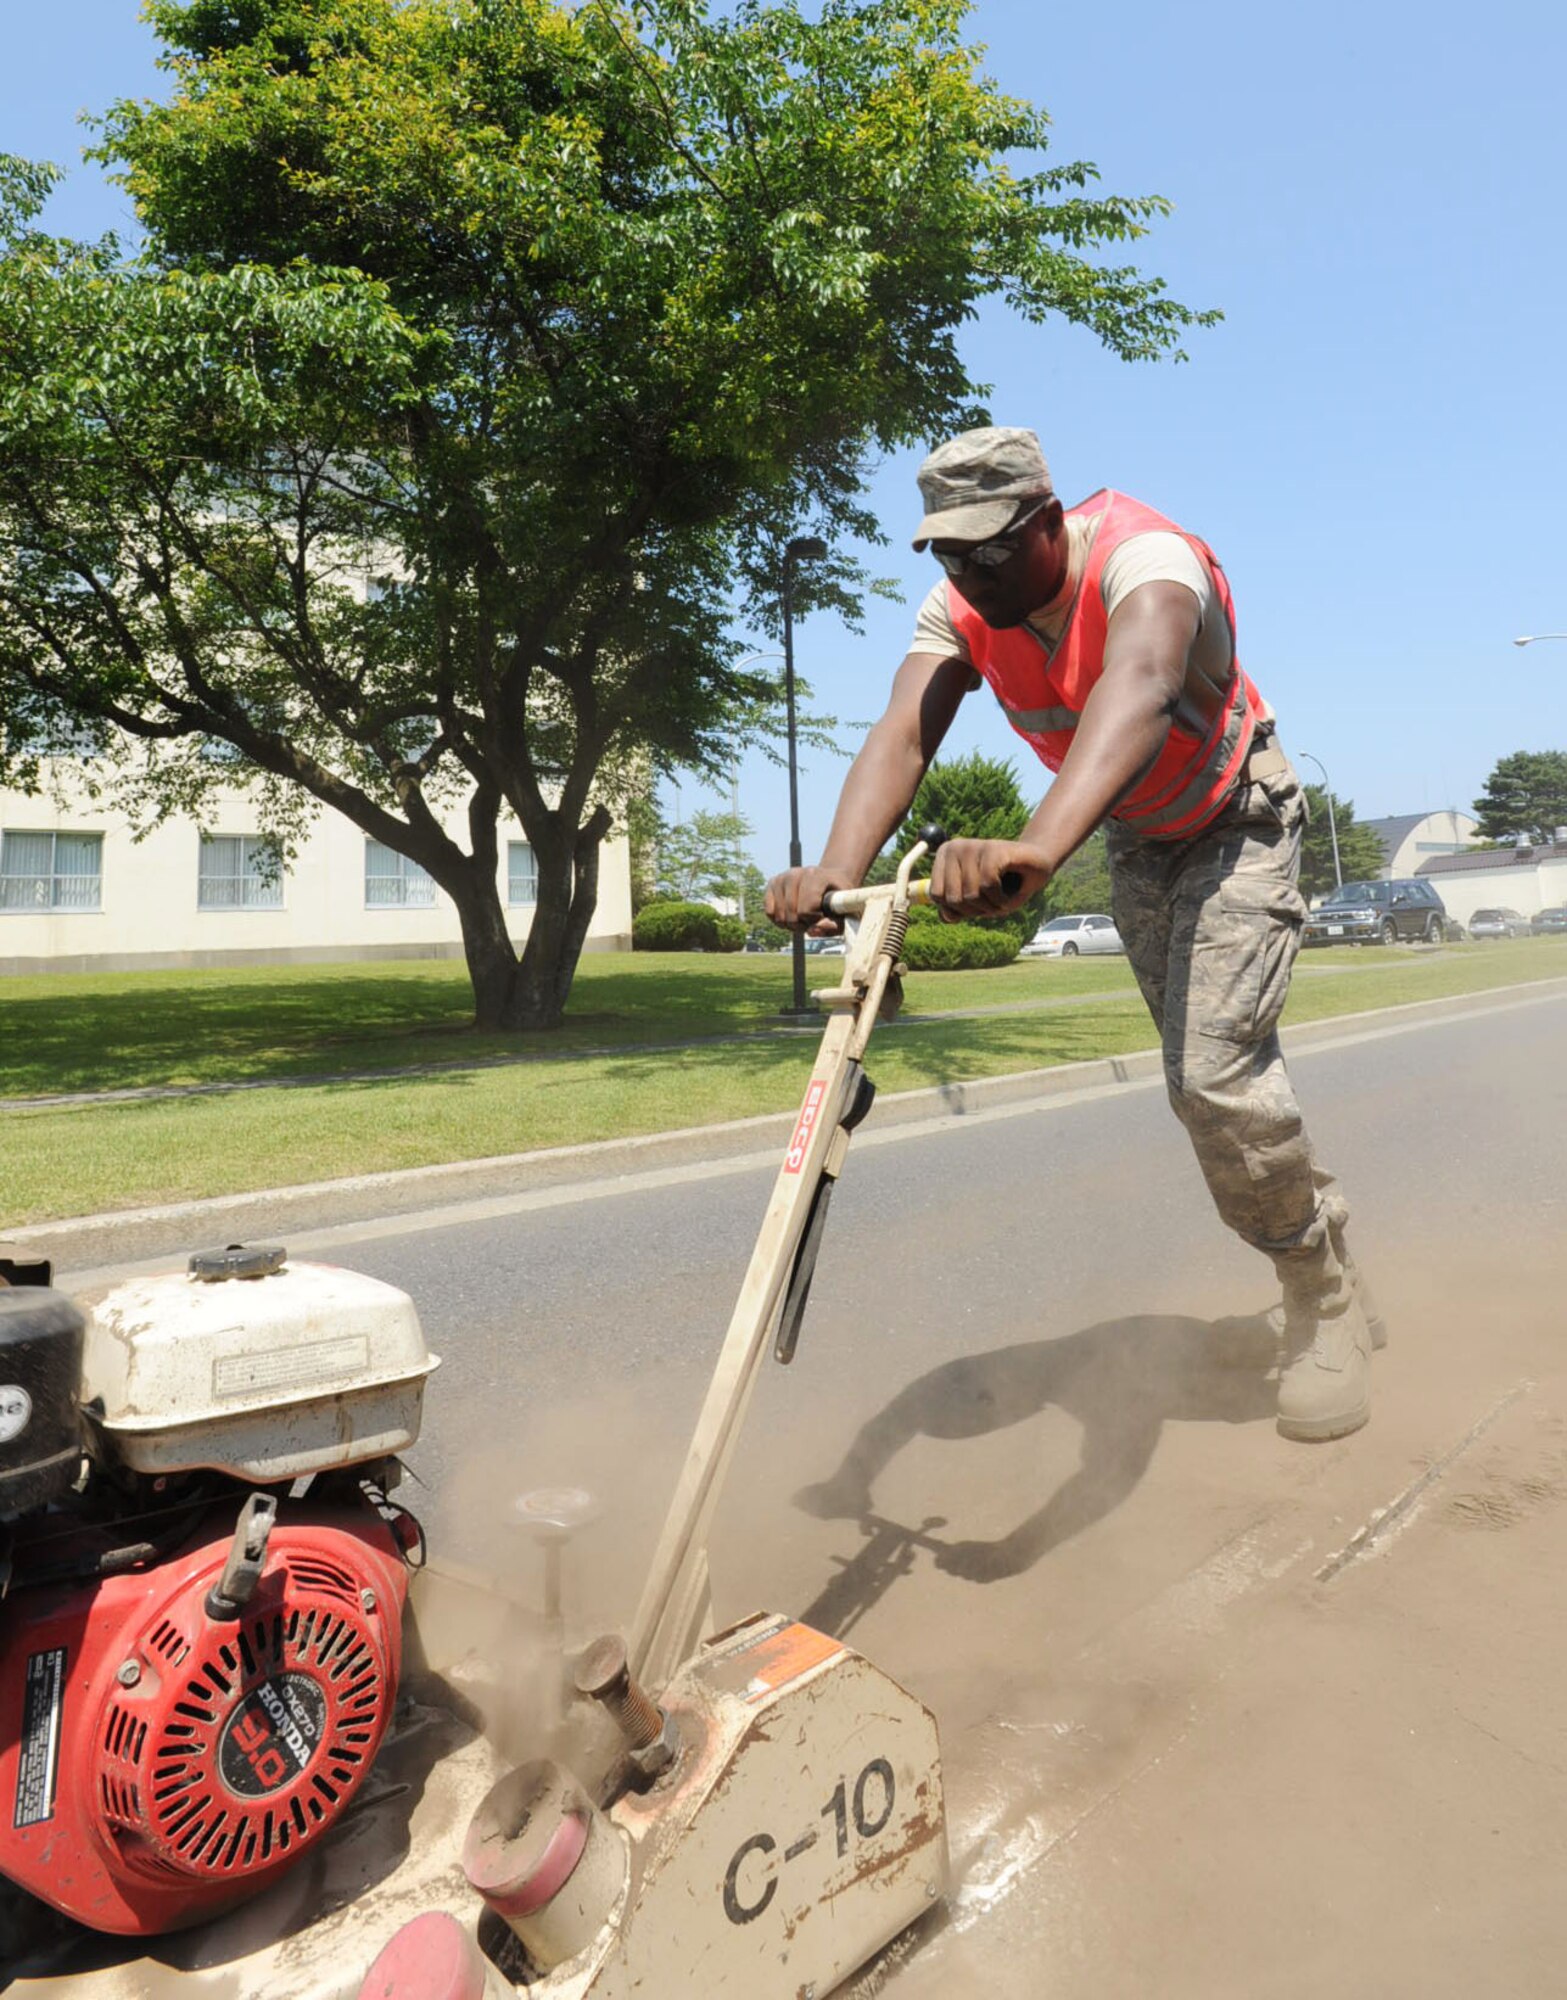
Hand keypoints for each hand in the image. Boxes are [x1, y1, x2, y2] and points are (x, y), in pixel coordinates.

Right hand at [764, 864, 857, 932]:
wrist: (830, 879)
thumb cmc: (838, 898)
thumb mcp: (844, 912)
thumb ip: (834, 925)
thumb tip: (812, 932)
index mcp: (815, 876)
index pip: (806, 910)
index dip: (815, 920)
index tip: (823, 916)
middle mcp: (795, 873)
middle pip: (792, 915)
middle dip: (803, 925)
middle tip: (813, 920)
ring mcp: (782, 877)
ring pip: (779, 916)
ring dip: (791, 925)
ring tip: (803, 918)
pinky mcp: (772, 883)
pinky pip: (769, 912)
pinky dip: (780, 920)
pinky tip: (792, 915)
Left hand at [928, 840, 1051, 920]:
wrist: (1038, 864)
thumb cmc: (1005, 884)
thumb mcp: (978, 901)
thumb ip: (956, 908)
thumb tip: (945, 916)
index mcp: (944, 857)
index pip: (936, 895)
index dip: (957, 910)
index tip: (975, 904)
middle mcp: (954, 847)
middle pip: (953, 898)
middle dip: (976, 910)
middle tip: (992, 901)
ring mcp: (972, 846)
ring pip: (971, 894)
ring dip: (991, 906)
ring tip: (1002, 897)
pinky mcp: (992, 849)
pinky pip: (988, 886)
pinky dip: (1000, 899)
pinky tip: (1010, 894)